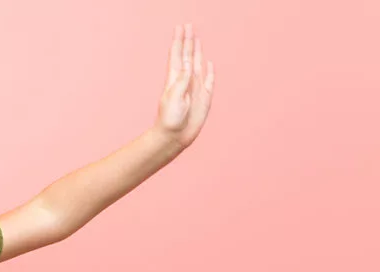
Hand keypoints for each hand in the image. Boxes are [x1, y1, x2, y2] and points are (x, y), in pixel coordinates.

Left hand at [155, 24, 214, 148]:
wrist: (175, 137)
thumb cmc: (170, 120)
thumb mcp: (173, 99)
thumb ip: (181, 82)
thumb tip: (187, 66)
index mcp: (175, 79)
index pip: (177, 54)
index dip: (179, 40)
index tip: (180, 27)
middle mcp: (185, 80)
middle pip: (187, 55)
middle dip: (188, 40)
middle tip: (189, 26)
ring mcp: (195, 88)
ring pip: (197, 64)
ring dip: (196, 51)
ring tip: (196, 39)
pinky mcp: (204, 97)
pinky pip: (209, 80)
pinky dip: (209, 70)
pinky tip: (208, 63)